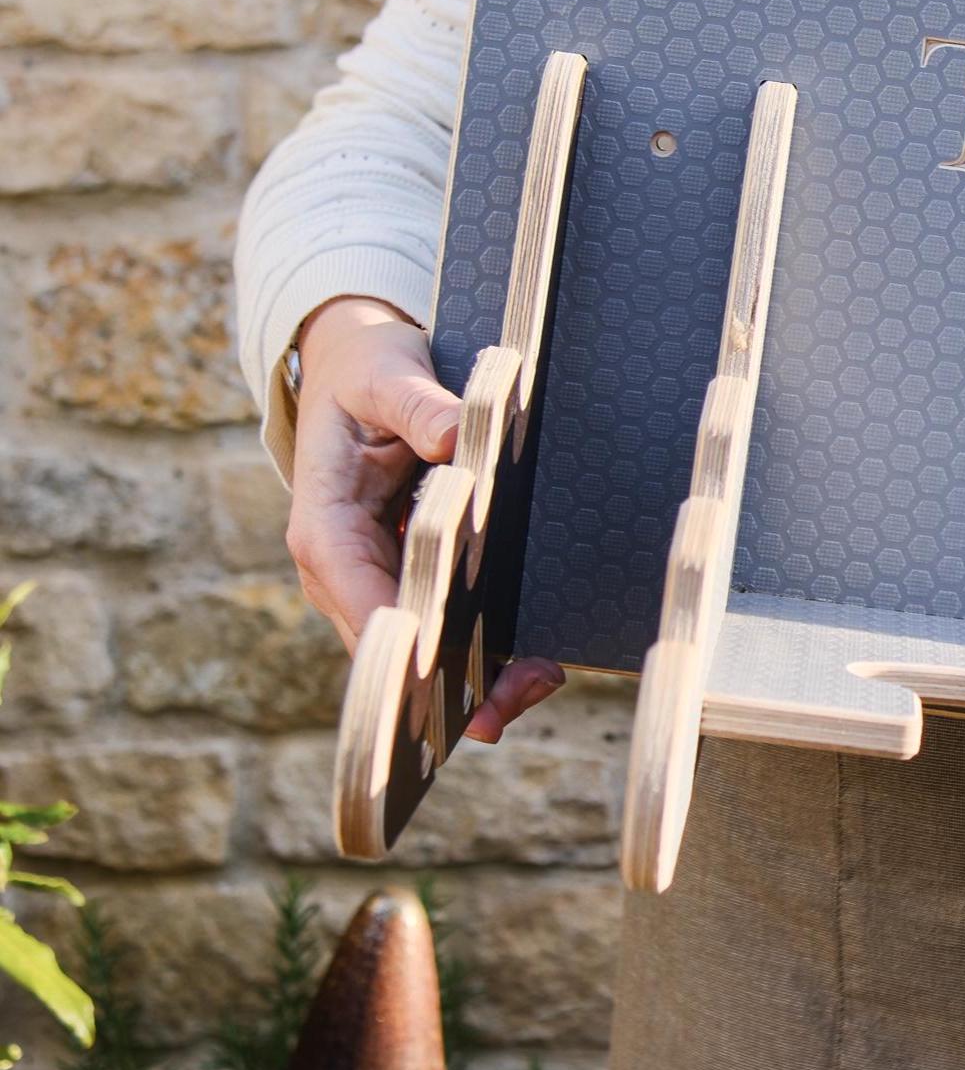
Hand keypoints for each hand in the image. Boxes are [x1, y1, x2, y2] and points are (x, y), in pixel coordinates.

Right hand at [286, 296, 563, 740]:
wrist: (354, 364)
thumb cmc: (367, 371)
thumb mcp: (387, 374)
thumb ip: (418, 406)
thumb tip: (456, 436)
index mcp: (324, 527)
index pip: (362, 599)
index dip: (405, 640)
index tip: (448, 675)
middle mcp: (341, 568)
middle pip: (389, 643)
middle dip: (444, 680)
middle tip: (509, 705)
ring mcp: (370, 577)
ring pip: (414, 645)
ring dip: (468, 675)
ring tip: (533, 688)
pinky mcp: (401, 573)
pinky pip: (435, 622)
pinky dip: (477, 647)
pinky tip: (531, 664)